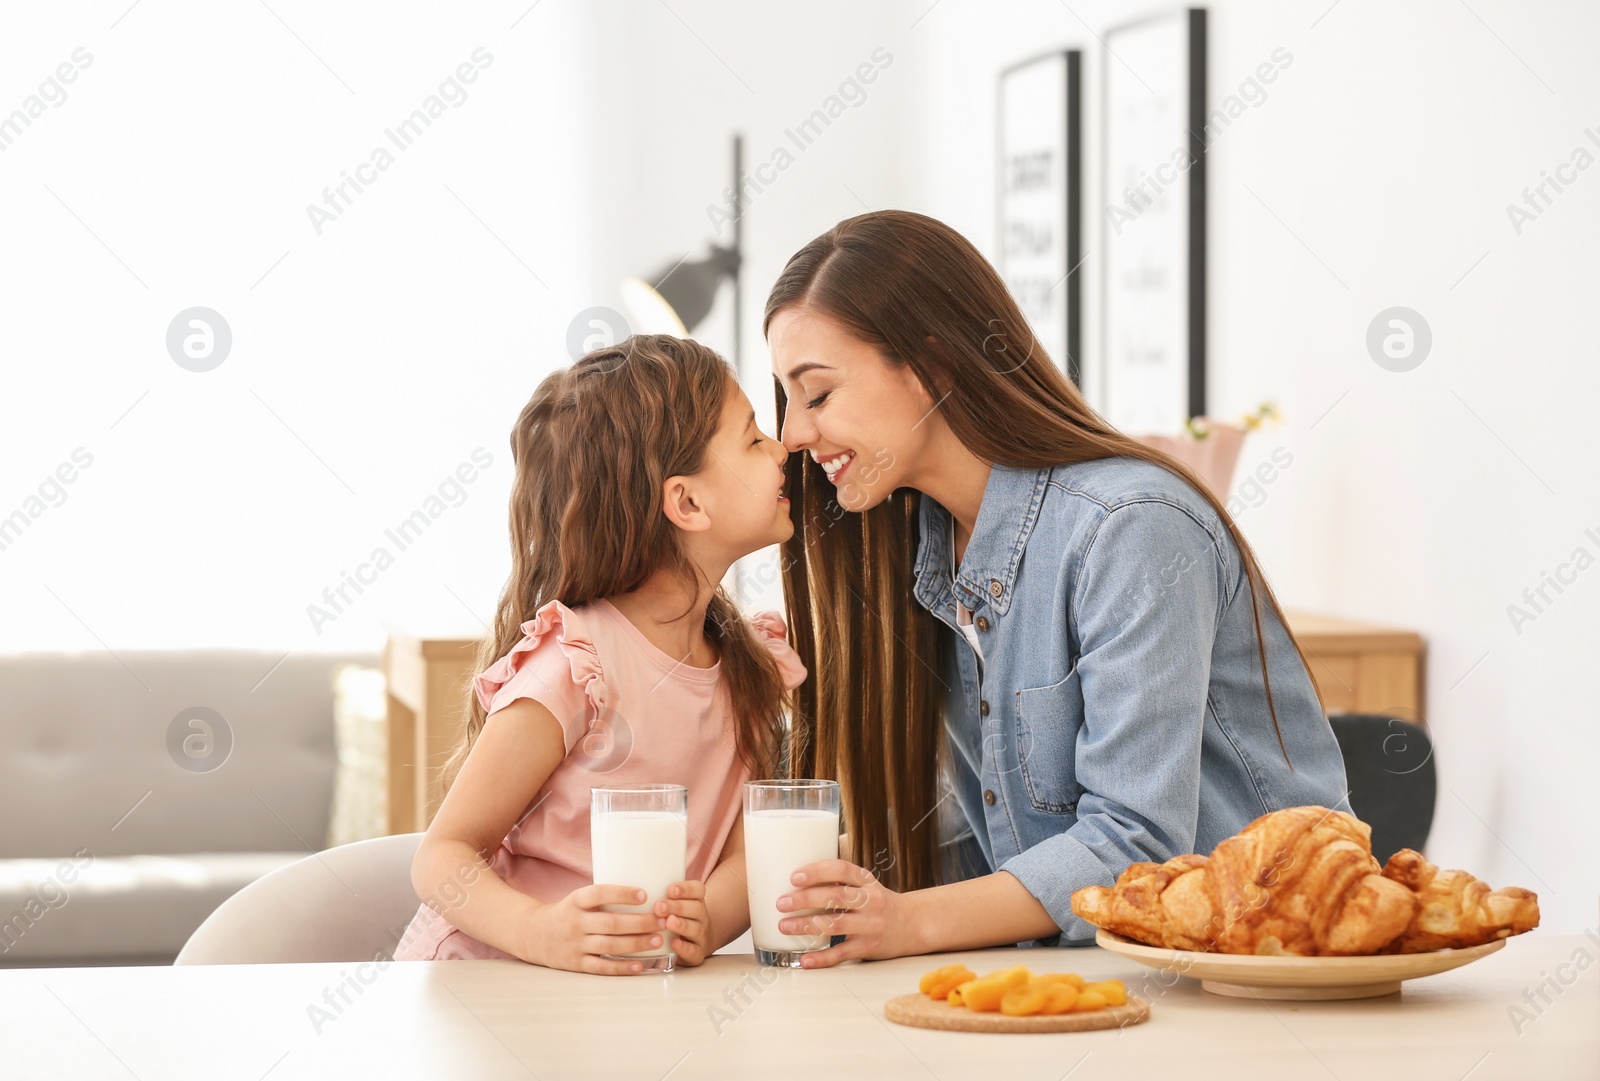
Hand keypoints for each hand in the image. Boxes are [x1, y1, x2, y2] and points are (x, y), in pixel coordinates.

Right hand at [524, 884, 666, 974]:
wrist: (533, 935)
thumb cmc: (566, 913)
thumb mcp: (577, 899)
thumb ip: (602, 897)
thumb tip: (643, 889)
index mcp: (575, 901)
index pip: (598, 894)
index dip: (621, 893)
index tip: (645, 894)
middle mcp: (575, 922)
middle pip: (611, 923)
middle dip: (640, 922)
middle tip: (663, 919)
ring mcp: (575, 945)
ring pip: (609, 945)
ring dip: (637, 943)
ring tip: (659, 939)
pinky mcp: (576, 964)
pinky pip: (601, 967)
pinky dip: (621, 967)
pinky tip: (640, 965)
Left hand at [654, 880, 711, 965]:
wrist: (696, 941)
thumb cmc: (677, 918)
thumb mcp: (674, 903)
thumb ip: (658, 893)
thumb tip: (632, 879)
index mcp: (695, 901)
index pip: (698, 890)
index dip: (686, 889)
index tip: (671, 889)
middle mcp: (700, 917)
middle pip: (695, 908)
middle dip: (677, 907)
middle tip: (659, 906)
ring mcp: (700, 935)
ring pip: (695, 928)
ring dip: (681, 925)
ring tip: (668, 922)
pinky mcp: (697, 953)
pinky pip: (694, 951)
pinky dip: (684, 948)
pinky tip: (673, 943)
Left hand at [775, 859, 918, 967]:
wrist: (912, 924)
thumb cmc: (878, 902)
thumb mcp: (866, 884)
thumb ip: (839, 880)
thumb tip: (796, 877)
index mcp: (867, 881)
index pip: (842, 870)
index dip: (817, 871)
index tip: (794, 876)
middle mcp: (870, 901)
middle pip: (835, 898)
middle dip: (805, 900)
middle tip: (781, 903)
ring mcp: (870, 926)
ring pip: (835, 925)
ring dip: (806, 926)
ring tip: (784, 926)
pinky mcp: (868, 947)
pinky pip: (842, 954)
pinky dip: (821, 958)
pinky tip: (804, 959)